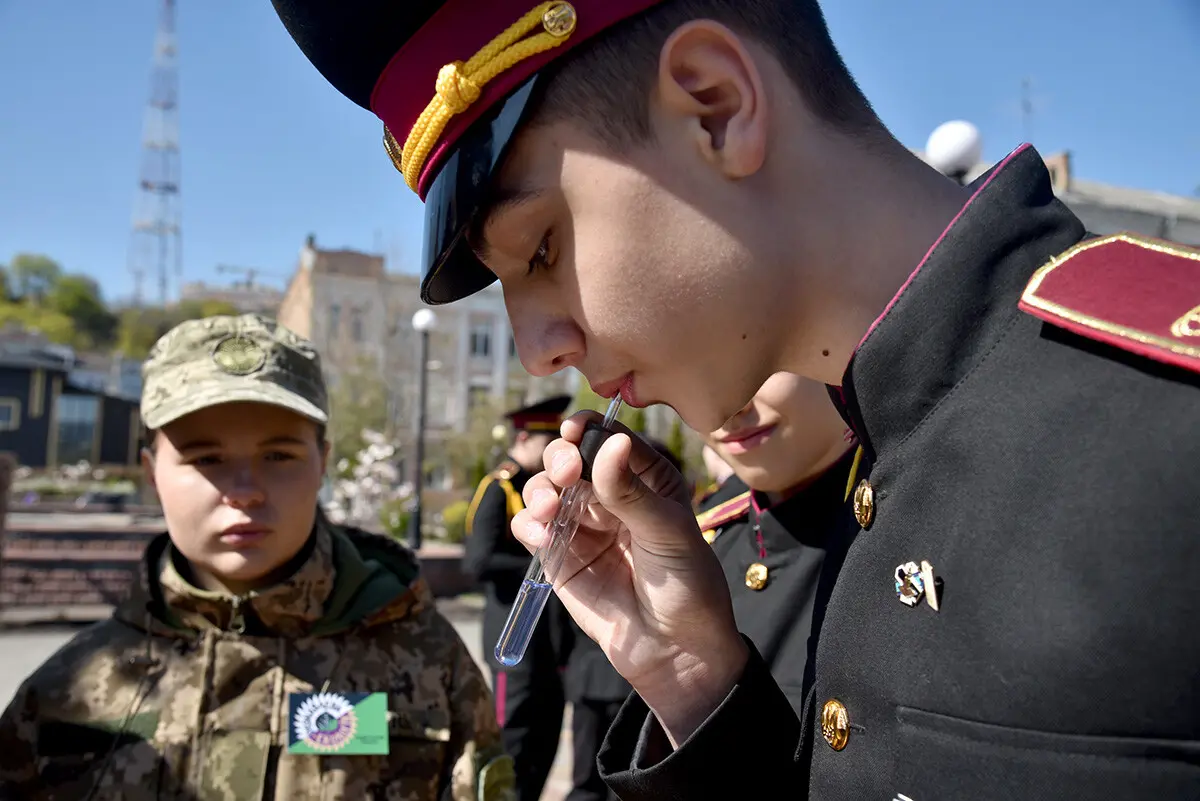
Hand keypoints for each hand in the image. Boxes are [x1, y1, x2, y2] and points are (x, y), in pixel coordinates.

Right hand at [512, 412, 748, 744]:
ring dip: (540, 490)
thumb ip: (631, 491)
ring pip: (546, 488)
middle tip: (565, 472)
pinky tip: (541, 534)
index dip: (589, 429)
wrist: (675, 651)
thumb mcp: (668, 533)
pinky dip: (528, 524)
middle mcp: (611, 495)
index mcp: (648, 479)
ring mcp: (583, 525)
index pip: (611, 438)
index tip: (575, 431)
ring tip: (549, 508)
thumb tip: (610, 441)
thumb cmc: (687, 586)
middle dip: (560, 457)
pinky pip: (532, 528)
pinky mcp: (560, 556)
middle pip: (571, 457)